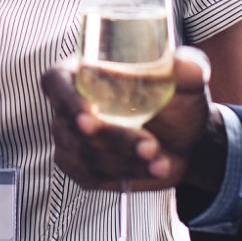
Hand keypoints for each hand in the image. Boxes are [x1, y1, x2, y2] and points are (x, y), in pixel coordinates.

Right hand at [42, 48, 223, 194]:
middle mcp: (70, 107)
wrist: (184, 137)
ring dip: (126, 159)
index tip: (89, 116)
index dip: (67, 100)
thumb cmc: (174, 100)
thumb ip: (186, 69)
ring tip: (161, 157)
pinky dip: (128, 173)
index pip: (56, 83)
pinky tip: (154, 167)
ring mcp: (73, 140)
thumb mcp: (184, 81)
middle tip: (148, 145)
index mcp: (82, 72)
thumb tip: (183, 63)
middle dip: (113, 139)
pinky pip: (95, 176)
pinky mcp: (84, 169)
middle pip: (73, 127)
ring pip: (87, 155)